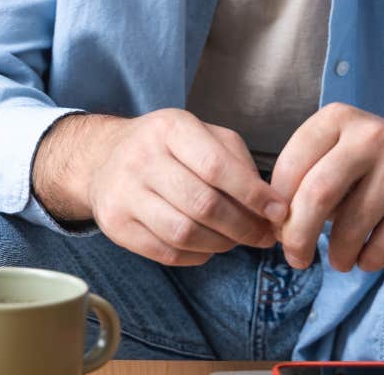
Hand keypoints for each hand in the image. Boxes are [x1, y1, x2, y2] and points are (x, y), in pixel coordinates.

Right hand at [60, 110, 288, 266]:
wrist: (105, 156)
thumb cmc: (167, 147)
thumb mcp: (203, 134)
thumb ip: (238, 162)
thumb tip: (271, 205)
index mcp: (170, 128)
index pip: (217, 166)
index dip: (253, 194)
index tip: (278, 212)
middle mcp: (142, 157)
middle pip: (203, 205)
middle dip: (243, 227)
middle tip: (262, 235)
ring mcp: (123, 192)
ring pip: (184, 233)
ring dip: (221, 245)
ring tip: (235, 240)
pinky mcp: (114, 224)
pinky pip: (166, 253)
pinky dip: (196, 255)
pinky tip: (206, 246)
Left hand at [269, 103, 383, 273]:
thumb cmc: (368, 165)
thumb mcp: (333, 154)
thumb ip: (303, 181)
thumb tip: (278, 228)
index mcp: (337, 118)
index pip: (291, 165)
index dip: (278, 205)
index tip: (277, 228)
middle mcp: (371, 135)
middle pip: (318, 195)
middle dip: (298, 236)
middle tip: (295, 258)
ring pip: (352, 225)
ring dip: (338, 254)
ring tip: (338, 260)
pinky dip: (367, 260)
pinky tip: (365, 258)